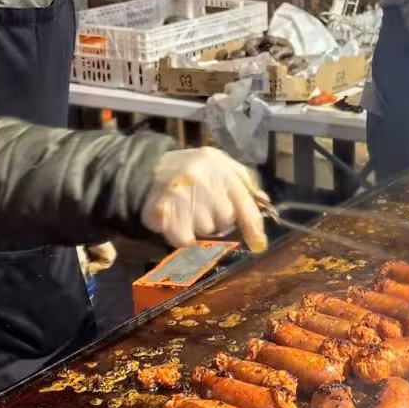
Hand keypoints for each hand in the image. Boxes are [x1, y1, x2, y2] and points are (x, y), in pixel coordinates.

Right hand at [142, 148, 266, 252]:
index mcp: (220, 168)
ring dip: (199, 226)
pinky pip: (186, 240)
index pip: (244, 202)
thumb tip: (263, 201)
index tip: (259, 244)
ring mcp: (183, 196)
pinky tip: (177, 221)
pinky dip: (183, 236)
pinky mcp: (165, 212)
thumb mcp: (218, 164)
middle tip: (203, 207)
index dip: (254, 226)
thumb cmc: (190, 168)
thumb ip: (241, 180)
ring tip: (187, 210)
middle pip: (225, 220)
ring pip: (206, 231)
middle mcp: (203, 180)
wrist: (145, 167)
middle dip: (218, 219)